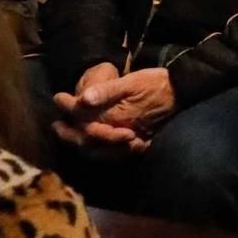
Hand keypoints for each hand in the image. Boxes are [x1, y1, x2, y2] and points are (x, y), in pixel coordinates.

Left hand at [52, 63, 172, 153]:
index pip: (84, 119)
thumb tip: (83, 98)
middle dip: (69, 133)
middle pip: (87, 140)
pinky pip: (112, 155)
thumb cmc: (156, 84)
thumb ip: (108, 90)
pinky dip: (99, 152)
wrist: (181, 92)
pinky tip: (92, 146)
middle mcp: (119, 134)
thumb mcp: (132, 82)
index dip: (68, 108)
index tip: (58, 97)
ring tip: (68, 135)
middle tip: (56, 125)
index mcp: (116, 119)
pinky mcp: (136, 145)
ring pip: (98, 151)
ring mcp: (128, 142)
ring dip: (80, 144)